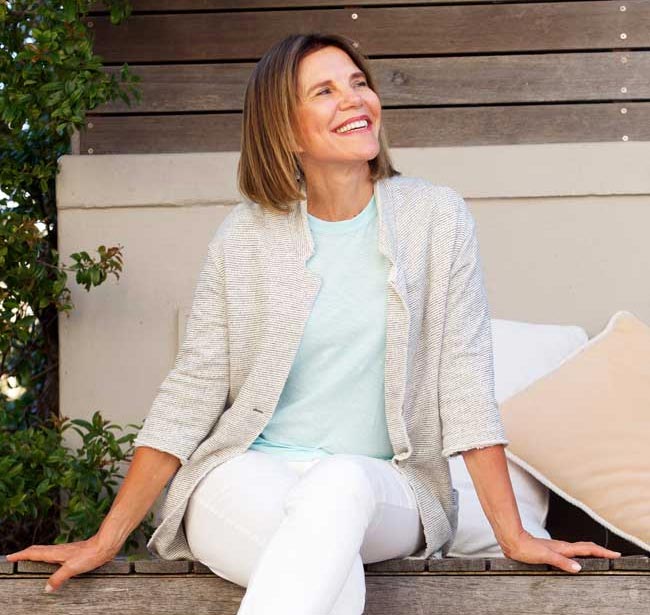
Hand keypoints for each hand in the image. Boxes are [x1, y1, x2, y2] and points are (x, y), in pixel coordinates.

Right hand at [5, 534, 121, 592]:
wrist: (106, 545)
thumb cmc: (91, 554)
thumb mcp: (72, 568)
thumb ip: (58, 578)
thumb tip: (47, 588)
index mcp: (55, 552)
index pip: (34, 552)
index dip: (21, 555)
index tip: (10, 557)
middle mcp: (59, 550)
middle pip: (38, 550)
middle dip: (25, 553)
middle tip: (15, 557)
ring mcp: (66, 551)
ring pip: (46, 551)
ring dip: (35, 554)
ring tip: (29, 559)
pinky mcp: (73, 553)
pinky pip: (55, 554)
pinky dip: (47, 557)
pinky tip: (52, 562)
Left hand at [501, 528, 621, 572]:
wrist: (512, 540)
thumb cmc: (526, 548)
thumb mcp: (545, 556)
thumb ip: (561, 562)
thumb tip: (578, 567)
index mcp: (563, 548)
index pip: (587, 549)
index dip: (602, 552)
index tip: (615, 554)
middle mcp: (562, 547)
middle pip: (586, 547)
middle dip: (601, 551)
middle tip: (613, 555)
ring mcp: (557, 548)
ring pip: (578, 548)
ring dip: (591, 551)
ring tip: (600, 556)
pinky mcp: (552, 550)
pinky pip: (571, 551)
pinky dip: (580, 554)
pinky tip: (576, 559)